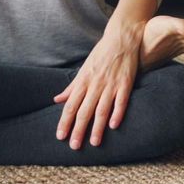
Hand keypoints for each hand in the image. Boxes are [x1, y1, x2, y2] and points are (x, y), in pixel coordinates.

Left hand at [53, 20, 144, 148]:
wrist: (121, 37)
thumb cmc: (101, 54)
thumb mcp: (83, 69)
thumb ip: (71, 86)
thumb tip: (57, 99)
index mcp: (83, 81)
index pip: (70, 105)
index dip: (65, 122)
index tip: (60, 136)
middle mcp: (95, 84)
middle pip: (84, 111)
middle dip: (78, 130)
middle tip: (74, 146)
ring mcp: (111, 84)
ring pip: (102, 109)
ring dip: (97, 127)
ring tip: (94, 143)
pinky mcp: (126, 82)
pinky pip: (121, 101)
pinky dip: (117, 113)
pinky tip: (114, 125)